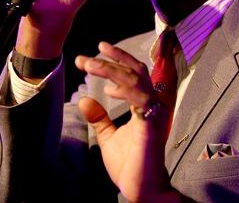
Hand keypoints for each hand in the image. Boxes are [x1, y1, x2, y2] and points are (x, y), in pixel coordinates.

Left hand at [75, 42, 181, 201]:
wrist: (141, 188)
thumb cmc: (129, 164)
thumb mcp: (108, 136)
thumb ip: (99, 117)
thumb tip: (84, 99)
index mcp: (143, 104)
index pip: (134, 73)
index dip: (117, 59)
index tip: (96, 51)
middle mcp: (152, 104)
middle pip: (136, 71)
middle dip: (111, 60)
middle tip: (84, 58)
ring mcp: (154, 113)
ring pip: (136, 80)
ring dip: (111, 70)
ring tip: (89, 65)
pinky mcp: (151, 125)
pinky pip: (140, 99)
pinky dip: (124, 89)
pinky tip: (108, 90)